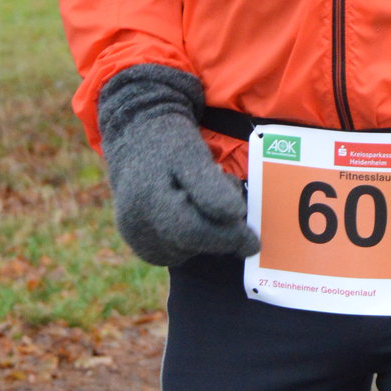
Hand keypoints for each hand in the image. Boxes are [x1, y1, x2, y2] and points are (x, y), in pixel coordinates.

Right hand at [97, 65, 258, 267]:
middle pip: (192, 244)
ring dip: (206, 233)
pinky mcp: (142, 245)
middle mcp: (136, 224)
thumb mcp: (190, 153)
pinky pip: (178, 252)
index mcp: (147, 199)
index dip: (227, 238)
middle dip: (220, 232)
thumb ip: (209, 184)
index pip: (193, 231)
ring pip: (186, 250)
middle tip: (230, 204)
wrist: (136, 139)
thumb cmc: (168, 144)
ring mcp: (136, 238)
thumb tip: (235, 215)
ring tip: (203, 198)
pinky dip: (193, 238)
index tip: (254, 242)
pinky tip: (192, 213)